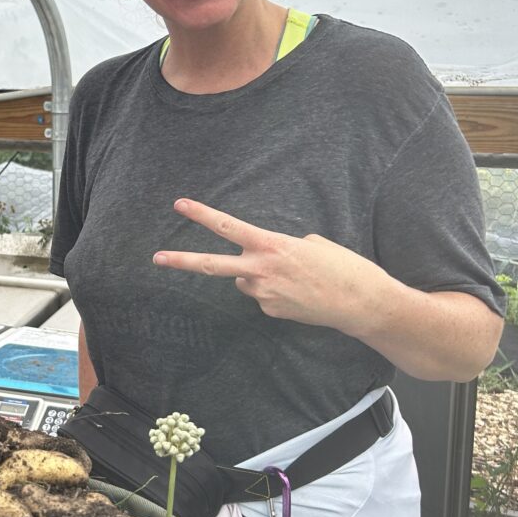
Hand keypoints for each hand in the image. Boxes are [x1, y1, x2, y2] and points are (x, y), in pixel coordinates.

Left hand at [153, 198, 390, 334]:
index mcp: (271, 245)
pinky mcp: (270, 311)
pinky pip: (262, 295)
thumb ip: (280, 246)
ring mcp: (263, 293)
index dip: (202, 215)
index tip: (180, 205)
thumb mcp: (312, 243)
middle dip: (182, 261)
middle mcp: (261, 270)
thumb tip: (262, 259)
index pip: (228, 227)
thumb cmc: (342, 267)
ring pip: (245, 279)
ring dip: (259, 276)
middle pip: (212, 265)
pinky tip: (299, 294)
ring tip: (294, 278)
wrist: (361, 303)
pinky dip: (275, 292)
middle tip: (156, 258)